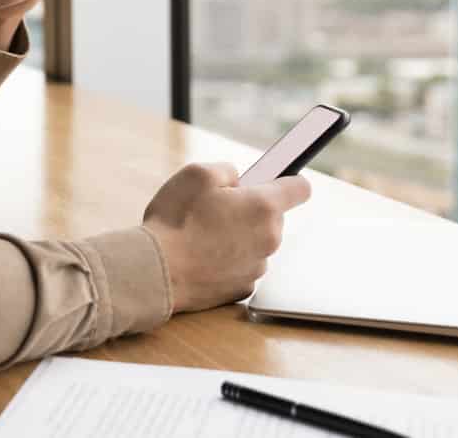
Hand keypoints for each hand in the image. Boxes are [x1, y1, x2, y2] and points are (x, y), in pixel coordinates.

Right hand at [140, 162, 310, 313]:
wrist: (156, 272)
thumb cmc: (175, 221)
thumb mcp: (196, 174)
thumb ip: (226, 170)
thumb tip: (237, 179)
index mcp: (263, 207)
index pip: (300, 188)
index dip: (288, 180)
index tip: (276, 179)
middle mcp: (269, 239)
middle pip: (271, 217)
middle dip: (249, 209)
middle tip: (215, 208)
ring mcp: (257, 267)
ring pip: (255, 242)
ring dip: (237, 236)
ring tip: (201, 235)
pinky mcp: (242, 288)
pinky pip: (241, 265)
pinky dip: (227, 260)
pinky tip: (201, 256)